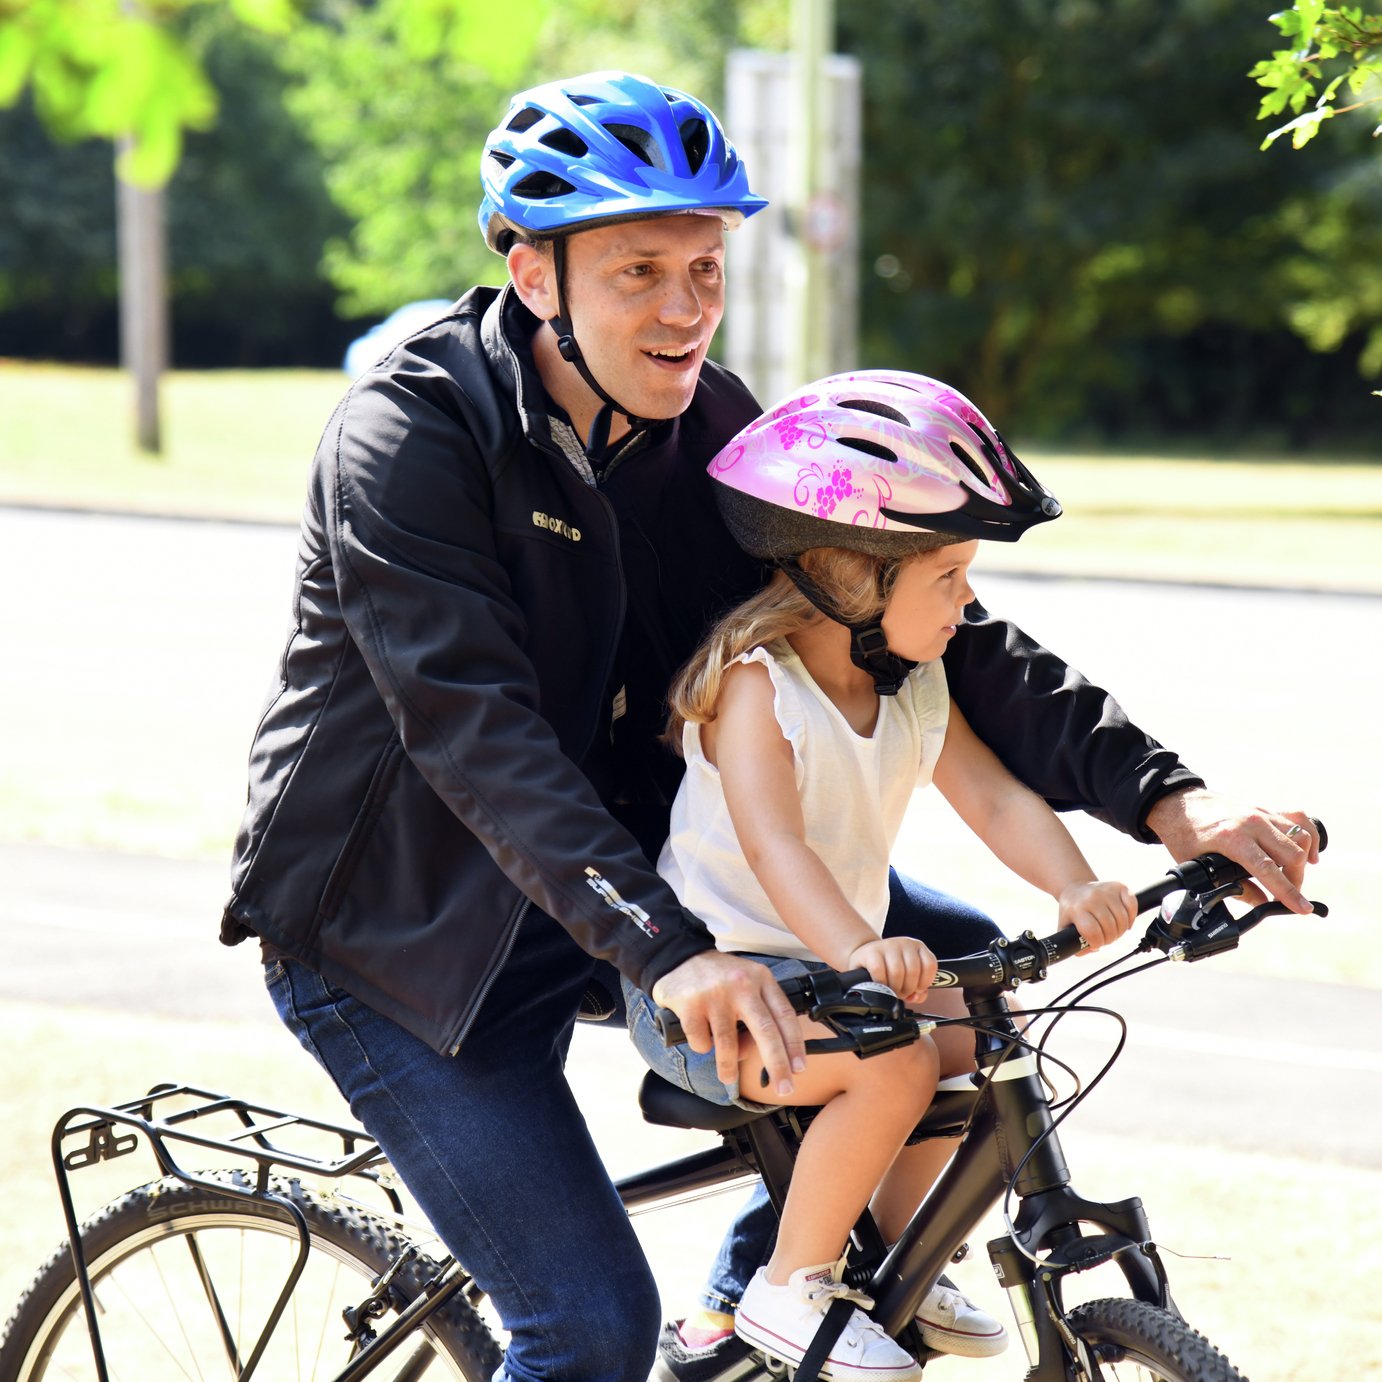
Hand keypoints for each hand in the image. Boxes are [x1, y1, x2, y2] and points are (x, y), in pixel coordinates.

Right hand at [652, 951, 806, 1095]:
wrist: (680, 955)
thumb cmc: (719, 976)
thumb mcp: (746, 983)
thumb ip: (756, 1013)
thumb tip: (753, 1051)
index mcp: (760, 978)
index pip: (785, 1015)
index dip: (795, 1045)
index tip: (799, 1069)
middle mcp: (741, 985)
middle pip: (766, 1032)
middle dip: (777, 1066)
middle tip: (784, 1088)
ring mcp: (715, 995)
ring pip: (729, 1045)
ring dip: (729, 1068)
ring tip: (728, 1077)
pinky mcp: (690, 1005)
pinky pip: (702, 1042)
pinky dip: (702, 1047)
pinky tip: (701, 1037)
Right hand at [846, 936, 936, 1002]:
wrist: (865, 956)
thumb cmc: (889, 967)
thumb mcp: (908, 976)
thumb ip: (918, 990)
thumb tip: (917, 997)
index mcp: (918, 948)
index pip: (929, 965)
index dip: (924, 982)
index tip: (916, 989)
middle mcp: (905, 943)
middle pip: (913, 971)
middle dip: (907, 988)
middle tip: (901, 993)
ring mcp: (888, 945)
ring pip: (897, 972)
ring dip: (894, 988)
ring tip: (891, 990)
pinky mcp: (872, 951)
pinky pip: (879, 970)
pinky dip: (881, 982)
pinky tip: (880, 983)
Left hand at [1058, 880, 1136, 951]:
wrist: (1075, 889)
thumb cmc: (1072, 911)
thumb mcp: (1065, 927)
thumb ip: (1073, 943)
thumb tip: (1093, 949)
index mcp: (1076, 909)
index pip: (1092, 931)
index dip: (1097, 942)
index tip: (1096, 943)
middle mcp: (1092, 897)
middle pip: (1110, 926)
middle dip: (1110, 938)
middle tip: (1106, 938)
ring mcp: (1106, 890)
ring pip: (1122, 918)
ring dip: (1121, 930)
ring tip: (1113, 931)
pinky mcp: (1118, 886)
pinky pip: (1132, 904)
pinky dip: (1132, 916)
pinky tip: (1125, 921)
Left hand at [1144, 787, 1318, 913]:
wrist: (1177, 803)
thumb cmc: (1184, 835)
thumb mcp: (1198, 866)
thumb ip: (1232, 886)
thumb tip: (1261, 902)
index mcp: (1232, 838)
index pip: (1268, 869)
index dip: (1287, 891)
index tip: (1302, 908)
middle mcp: (1251, 823)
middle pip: (1293, 854)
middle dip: (1295, 880)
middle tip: (1286, 895)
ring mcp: (1260, 812)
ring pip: (1301, 836)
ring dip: (1302, 861)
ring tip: (1291, 877)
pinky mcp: (1265, 808)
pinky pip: (1298, 819)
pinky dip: (1309, 836)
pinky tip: (1308, 853)